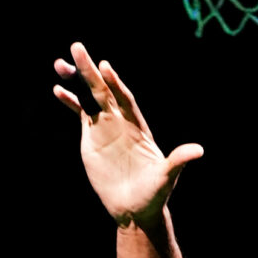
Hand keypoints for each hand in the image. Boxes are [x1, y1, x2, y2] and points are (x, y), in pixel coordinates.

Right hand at [53, 41, 203, 228]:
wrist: (135, 210)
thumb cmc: (154, 194)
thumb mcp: (167, 177)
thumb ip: (178, 161)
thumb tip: (198, 151)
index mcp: (138, 126)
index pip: (125, 99)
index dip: (116, 84)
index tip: (105, 67)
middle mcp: (121, 122)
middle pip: (104, 92)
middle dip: (90, 71)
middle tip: (77, 48)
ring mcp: (105, 127)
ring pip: (89, 97)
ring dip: (77, 80)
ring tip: (60, 64)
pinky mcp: (91, 137)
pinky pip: (80, 113)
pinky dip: (70, 101)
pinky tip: (58, 89)